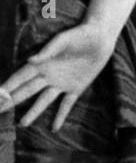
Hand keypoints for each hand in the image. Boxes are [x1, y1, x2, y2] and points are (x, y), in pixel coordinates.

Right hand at [2, 22, 116, 130]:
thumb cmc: (78, 35)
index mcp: (41, 64)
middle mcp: (48, 76)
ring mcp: (61, 84)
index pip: (20, 77)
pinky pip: (67, 105)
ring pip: (43, 101)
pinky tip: (54, 127)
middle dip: (12, 101)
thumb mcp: (62, 40)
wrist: (99, 40)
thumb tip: (31, 61)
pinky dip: (60, 116)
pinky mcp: (76, 88)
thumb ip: (48, 51)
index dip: (8, 86)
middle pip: (26, 91)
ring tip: (22, 124)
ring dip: (33, 112)